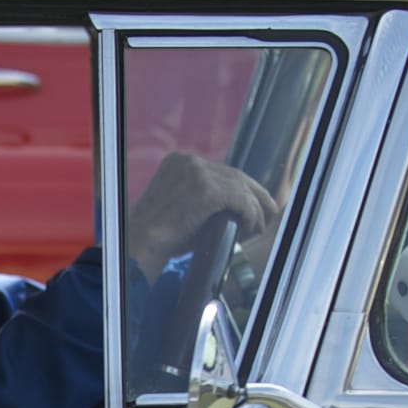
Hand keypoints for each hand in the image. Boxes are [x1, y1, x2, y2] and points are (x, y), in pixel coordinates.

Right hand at [126, 151, 278, 279]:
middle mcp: (188, 160)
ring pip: (240, 187)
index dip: (241, 188)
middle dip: (255, 196)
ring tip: (258, 228)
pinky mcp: (205, 187)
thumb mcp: (180, 207)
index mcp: (178, 161)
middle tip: (268, 215)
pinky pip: (239, 199)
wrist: (140, 247)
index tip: (253, 205)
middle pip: (235, 175)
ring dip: (255, 210)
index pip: (221, 171)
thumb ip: (203, 200)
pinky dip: (249, 215)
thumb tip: (234, 208)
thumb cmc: (157, 238)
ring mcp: (197, 171)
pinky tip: (249, 229)